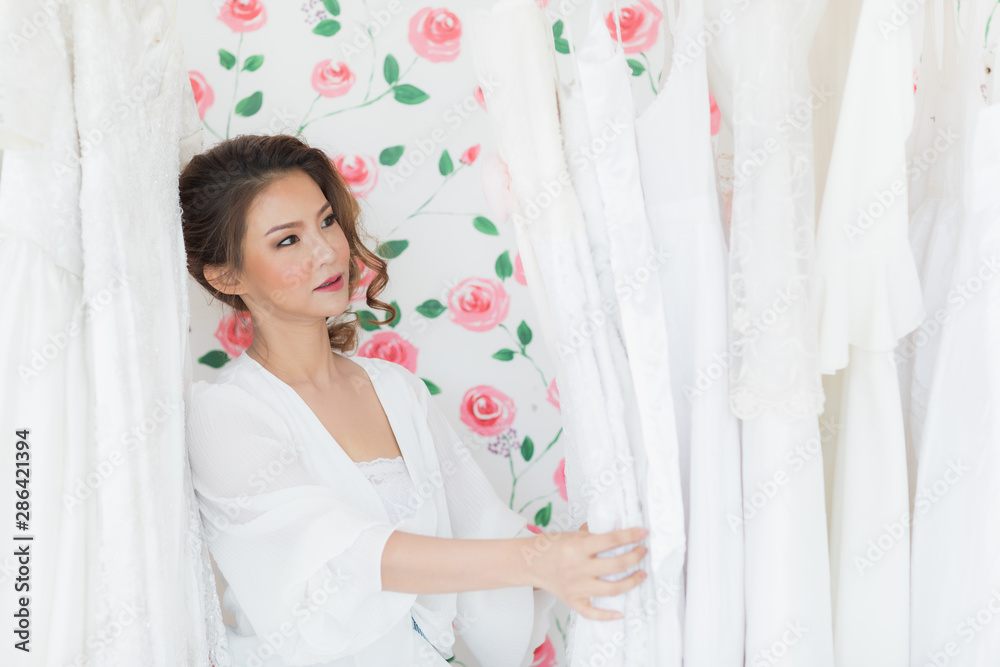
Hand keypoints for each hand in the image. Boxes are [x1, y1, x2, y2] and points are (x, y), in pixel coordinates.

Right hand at [525, 524, 647, 620]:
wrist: (530, 563)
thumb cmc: (550, 546)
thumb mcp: (572, 533)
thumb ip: (593, 532)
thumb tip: (617, 528)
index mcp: (577, 547)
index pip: (611, 540)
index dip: (630, 536)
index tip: (643, 533)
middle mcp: (578, 568)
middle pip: (616, 565)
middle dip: (635, 557)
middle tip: (643, 551)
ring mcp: (577, 587)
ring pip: (612, 589)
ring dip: (631, 582)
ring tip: (641, 574)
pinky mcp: (574, 601)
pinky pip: (593, 612)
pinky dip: (608, 615)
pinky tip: (621, 613)